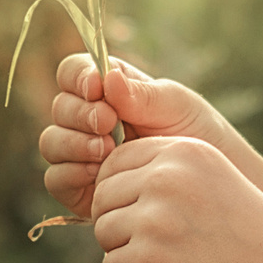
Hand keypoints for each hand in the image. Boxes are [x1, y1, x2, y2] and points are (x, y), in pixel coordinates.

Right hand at [37, 54, 232, 218]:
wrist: (210, 186)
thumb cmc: (197, 136)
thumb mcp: (176, 105)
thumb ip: (140, 93)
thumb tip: (107, 77)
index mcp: (108, 90)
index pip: (72, 72)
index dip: (77, 77)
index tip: (97, 88)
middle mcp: (88, 121)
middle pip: (60, 107)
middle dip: (81, 113)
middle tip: (109, 123)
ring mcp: (82, 155)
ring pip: (51, 142)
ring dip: (74, 143)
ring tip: (108, 149)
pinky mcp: (80, 189)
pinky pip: (56, 178)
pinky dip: (72, 173)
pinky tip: (101, 173)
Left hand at [86, 134, 262, 262]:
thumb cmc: (250, 238)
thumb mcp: (214, 181)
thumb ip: (167, 171)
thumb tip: (106, 181)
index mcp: (184, 150)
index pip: (116, 161)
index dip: (123, 191)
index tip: (149, 214)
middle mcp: (165, 177)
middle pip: (103, 196)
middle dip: (120, 221)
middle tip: (159, 244)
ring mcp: (154, 218)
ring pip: (103, 231)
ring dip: (126, 251)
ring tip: (172, 261)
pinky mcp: (145, 260)